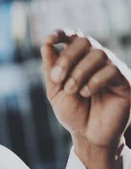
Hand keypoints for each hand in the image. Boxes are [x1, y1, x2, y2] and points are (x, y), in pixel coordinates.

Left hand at [41, 30, 130, 168]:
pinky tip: (86, 93)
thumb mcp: (55, 91)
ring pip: (98, 53)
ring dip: (79, 71)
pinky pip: (112, 69)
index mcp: (79, 59)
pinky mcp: (125, 80)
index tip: (49, 40)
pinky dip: (94, 80)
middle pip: (84, 41)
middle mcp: (97, 60)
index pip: (74, 37)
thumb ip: (50, 69)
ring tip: (72, 90)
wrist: (88, 135)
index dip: (62, 33)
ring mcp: (113, 68)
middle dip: (67, 59)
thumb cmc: (73, 112)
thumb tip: (46, 45)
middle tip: (57, 79)